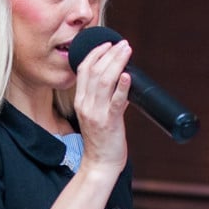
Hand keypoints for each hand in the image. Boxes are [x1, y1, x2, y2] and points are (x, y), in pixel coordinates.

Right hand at [74, 39, 131, 174]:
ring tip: (126, 51)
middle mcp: (86, 105)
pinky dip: (122, 87)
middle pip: (94, 71)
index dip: (96, 53)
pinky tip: (127, 75)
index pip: (84, 70)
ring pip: (104, 81)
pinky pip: (116, 102)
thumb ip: (105, 98)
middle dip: (109, 53)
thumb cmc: (101, 142)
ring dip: (116, 62)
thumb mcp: (96, 115)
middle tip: (122, 43)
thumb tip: (121, 82)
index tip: (108, 44)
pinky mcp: (110, 123)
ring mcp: (97, 113)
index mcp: (81, 102)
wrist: (100, 164)